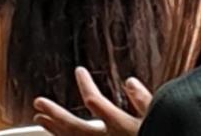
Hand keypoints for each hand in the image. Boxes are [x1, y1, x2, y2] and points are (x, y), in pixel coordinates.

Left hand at [33, 67, 151, 135]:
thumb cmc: (162, 132)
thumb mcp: (158, 117)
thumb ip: (144, 101)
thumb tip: (129, 81)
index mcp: (122, 129)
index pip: (96, 104)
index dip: (85, 86)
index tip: (79, 71)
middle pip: (76, 130)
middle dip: (55, 115)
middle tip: (38, 102)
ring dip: (55, 130)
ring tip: (39, 119)